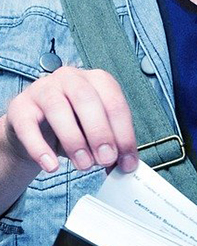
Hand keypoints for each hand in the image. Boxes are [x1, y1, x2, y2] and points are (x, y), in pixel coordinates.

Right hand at [3, 66, 137, 174]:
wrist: (37, 131)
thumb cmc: (75, 128)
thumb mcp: (98, 136)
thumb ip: (113, 148)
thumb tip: (126, 166)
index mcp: (97, 82)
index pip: (114, 103)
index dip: (124, 135)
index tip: (127, 163)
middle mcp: (70, 78)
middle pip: (86, 99)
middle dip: (100, 133)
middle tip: (106, 160)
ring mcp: (43, 89)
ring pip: (57, 107)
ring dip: (74, 140)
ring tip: (83, 165)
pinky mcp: (20, 107)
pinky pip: (28, 125)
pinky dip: (40, 148)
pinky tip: (52, 166)